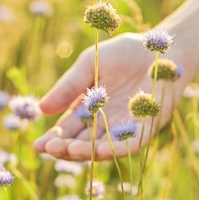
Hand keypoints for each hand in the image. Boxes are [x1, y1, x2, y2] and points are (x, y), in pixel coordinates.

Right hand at [33, 32, 195, 160]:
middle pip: (82, 143)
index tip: (38, 146)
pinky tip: (99, 151)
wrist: (160, 47)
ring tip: (69, 150)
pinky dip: (114, 149)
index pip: (68, 131)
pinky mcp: (145, 128)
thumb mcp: (89, 66)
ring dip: (86, 152)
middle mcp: (105, 124)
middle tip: (51, 150)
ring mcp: (125, 128)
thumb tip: (41, 110)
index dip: (53, 140)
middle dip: (66, 149)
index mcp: (89, 110)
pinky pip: (129, 144)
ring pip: (103, 148)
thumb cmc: (125, 53)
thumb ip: (68, 87)